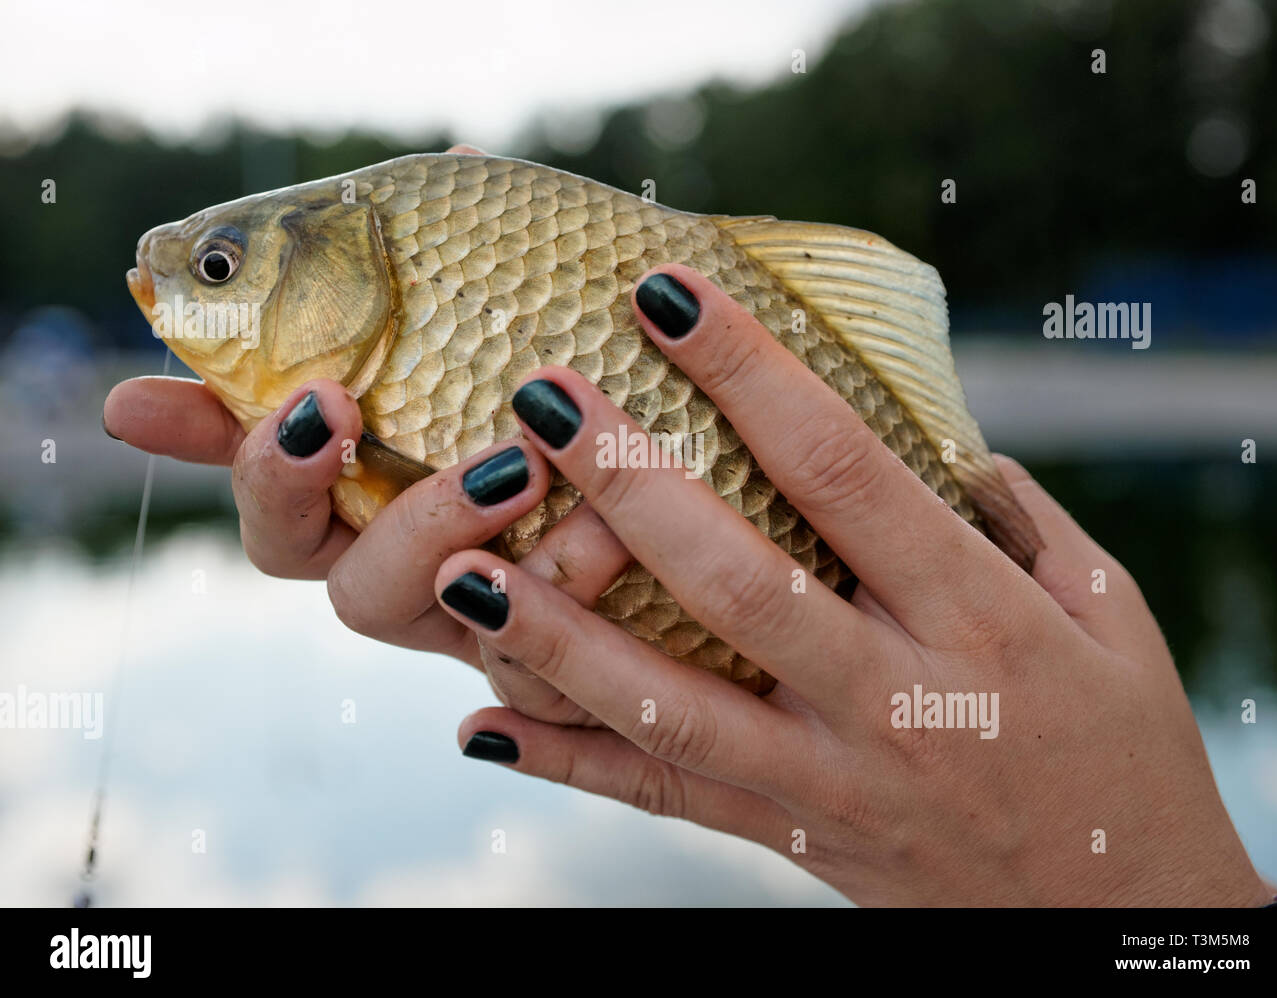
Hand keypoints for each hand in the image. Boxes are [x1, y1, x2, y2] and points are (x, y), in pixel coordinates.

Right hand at [102, 143, 629, 718]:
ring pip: (388, 611)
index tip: (140, 401)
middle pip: (301, 555)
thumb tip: (459, 156)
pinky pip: (526, 675)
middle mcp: (417, 555)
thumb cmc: (629, 412)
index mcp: (393, 481)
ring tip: (515, 464)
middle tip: (329, 406)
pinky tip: (601, 549)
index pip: (271, 466)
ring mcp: (476, 619)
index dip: (200, 439)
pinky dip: (547, 621)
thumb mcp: (560, 344)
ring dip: (429, 533)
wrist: (742, 518)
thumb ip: (491, 278)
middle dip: (291, 483)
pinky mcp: (559, 669)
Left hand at [436, 264, 1270, 906]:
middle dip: (629, 484)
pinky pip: (671, 800)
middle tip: (540, 398)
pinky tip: (485, 731)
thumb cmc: (1121, 741)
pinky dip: (574, 766)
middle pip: (737, 581)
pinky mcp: (798, 837)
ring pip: (675, 709)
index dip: (749, 375)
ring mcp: (836, 779)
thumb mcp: (1105, 611)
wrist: (1117, 915)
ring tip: (461, 574)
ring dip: (559, 640)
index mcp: (977, 615)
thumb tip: (933, 436)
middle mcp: (895, 698)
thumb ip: (1015, 516)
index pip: (845, 470)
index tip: (668, 297)